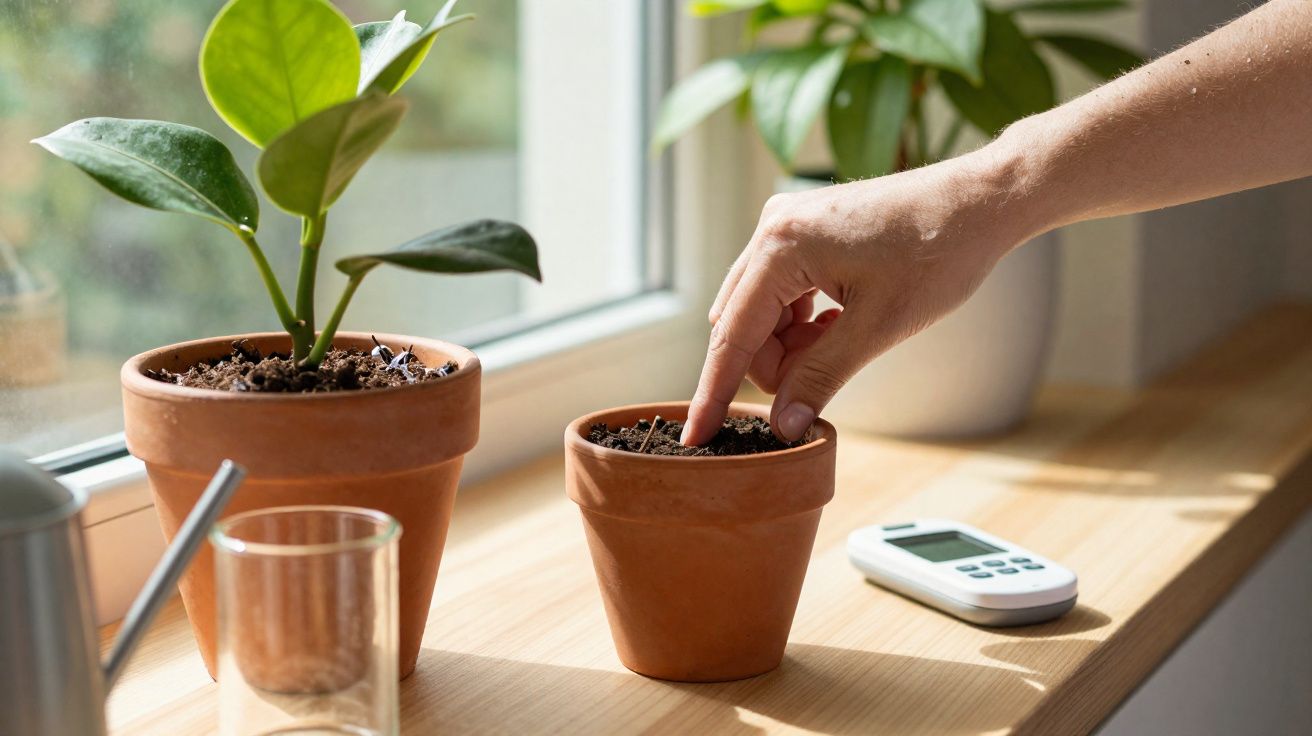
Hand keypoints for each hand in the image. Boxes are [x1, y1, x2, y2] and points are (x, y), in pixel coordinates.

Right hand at [681, 144, 1042, 445]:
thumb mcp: (878, 327)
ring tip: (844, 343)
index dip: (714, 393)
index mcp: (781, 247)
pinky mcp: (803, 229)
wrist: (980, 201)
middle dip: (776, 365)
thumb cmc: (938, 253)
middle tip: (821, 381)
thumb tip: (782, 425)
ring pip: (762, 312)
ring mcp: (786, 225)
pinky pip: (781, 292)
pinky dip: (803, 322)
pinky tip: (841, 324)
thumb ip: (821, 377)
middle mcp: (772, 229)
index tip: (695, 437)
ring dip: (793, 345)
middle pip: (744, 326)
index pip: (732, 337)